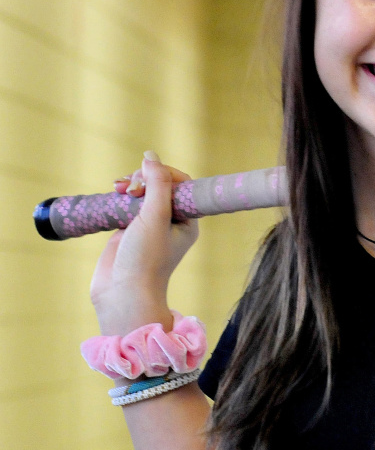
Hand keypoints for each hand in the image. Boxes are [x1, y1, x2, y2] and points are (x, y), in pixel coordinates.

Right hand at [91, 152, 198, 335]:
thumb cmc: (145, 259)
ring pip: (142, 194)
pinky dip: (119, 197)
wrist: (122, 293)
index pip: (182, 184)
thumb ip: (157, 184)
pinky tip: (112, 194)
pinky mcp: (128, 230)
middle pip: (161, 186)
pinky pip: (126, 205)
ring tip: (117, 188)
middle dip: (144, 179)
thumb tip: (151, 155)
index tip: (147, 174)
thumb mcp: (155, 217)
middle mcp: (171, 222)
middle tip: (129, 187)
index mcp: (188, 221)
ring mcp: (149, 226)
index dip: (165, 173)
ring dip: (130, 186)